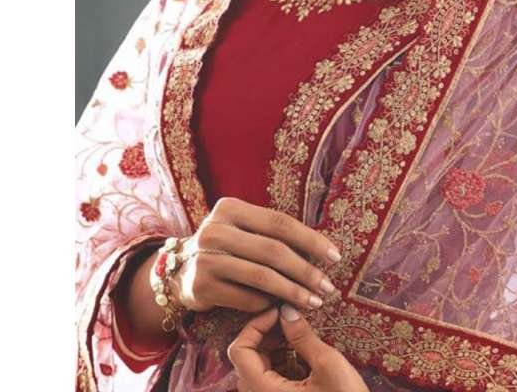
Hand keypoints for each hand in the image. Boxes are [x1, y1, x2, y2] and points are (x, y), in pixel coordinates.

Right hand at [168, 197, 340, 315]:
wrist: (181, 269)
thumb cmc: (228, 246)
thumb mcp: (244, 229)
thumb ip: (274, 235)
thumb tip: (322, 252)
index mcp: (230, 208)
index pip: (279, 222)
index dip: (310, 240)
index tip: (335, 257)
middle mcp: (215, 229)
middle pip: (273, 251)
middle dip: (306, 271)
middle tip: (328, 288)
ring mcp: (206, 258)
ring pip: (262, 277)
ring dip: (293, 293)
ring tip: (314, 302)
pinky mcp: (201, 287)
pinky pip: (246, 298)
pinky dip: (268, 304)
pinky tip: (281, 308)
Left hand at [228, 304, 369, 391]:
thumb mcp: (328, 365)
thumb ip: (303, 337)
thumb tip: (286, 310)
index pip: (239, 352)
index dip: (255, 326)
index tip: (279, 312)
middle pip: (244, 359)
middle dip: (264, 334)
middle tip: (288, 319)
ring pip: (254, 369)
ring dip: (270, 346)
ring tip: (294, 333)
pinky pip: (266, 379)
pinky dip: (277, 360)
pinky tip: (297, 352)